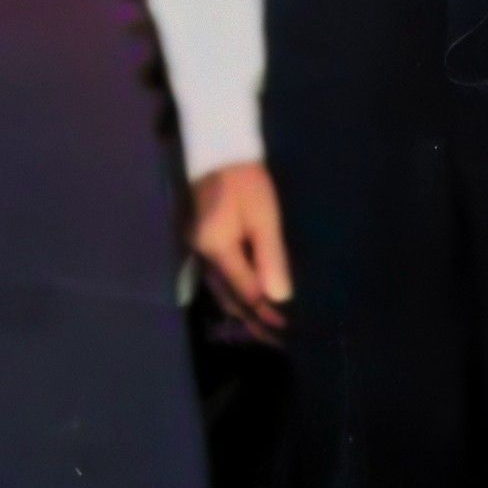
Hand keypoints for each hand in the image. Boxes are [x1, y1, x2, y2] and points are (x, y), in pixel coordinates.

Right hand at [190, 160, 293, 336]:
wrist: (218, 149)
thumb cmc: (245, 180)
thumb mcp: (263, 216)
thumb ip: (270, 256)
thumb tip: (279, 297)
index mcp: (217, 249)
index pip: (244, 292)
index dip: (266, 312)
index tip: (288, 328)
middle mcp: (203, 254)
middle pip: (228, 296)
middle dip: (253, 319)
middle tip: (277, 339)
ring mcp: (200, 247)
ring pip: (221, 289)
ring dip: (243, 309)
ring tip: (264, 327)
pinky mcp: (204, 240)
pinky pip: (219, 276)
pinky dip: (235, 292)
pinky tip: (247, 298)